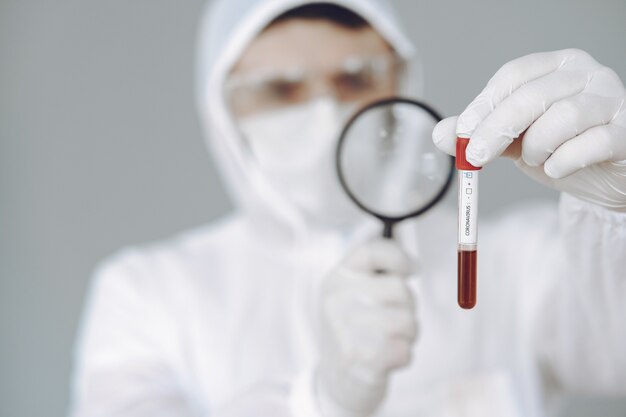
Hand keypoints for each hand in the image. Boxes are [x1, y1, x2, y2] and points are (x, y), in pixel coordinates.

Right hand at [315, 238, 416, 416]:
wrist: (335, 380)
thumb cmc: (354, 331)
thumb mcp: (351, 294)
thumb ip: (374, 275)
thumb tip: (412, 266)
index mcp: (337, 279)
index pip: (371, 251)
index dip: (398, 256)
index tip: (411, 269)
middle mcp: (337, 300)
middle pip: (400, 289)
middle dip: (408, 307)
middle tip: (392, 320)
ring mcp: (346, 330)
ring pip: (407, 321)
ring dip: (408, 334)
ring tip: (388, 339)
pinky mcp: (360, 360)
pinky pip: (405, 350)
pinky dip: (402, 356)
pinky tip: (385, 358)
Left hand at [433, 48, 625, 210]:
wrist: (609, 178)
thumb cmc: (563, 150)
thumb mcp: (517, 141)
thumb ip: (482, 135)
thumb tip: (439, 134)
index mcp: (557, 68)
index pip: (514, 75)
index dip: (485, 103)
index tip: (462, 131)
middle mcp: (587, 75)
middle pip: (532, 94)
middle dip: (496, 128)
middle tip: (476, 156)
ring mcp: (612, 101)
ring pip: (565, 115)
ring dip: (537, 145)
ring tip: (534, 159)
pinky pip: (593, 142)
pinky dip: (566, 160)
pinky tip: (557, 169)